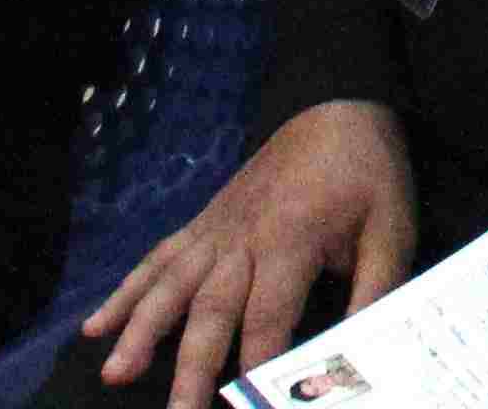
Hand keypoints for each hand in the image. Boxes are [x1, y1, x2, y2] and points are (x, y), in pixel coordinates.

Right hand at [83, 98, 418, 405]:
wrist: (335, 108)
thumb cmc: (367, 174)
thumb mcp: (392, 228)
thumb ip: (377, 290)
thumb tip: (365, 349)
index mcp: (292, 238)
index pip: (269, 314)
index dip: (257, 363)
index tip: (249, 403)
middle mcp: (242, 237)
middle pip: (210, 309)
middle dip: (190, 367)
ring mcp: (215, 230)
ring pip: (170, 285)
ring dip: (140, 330)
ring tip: (114, 373)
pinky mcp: (202, 225)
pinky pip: (157, 260)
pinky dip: (125, 292)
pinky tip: (95, 326)